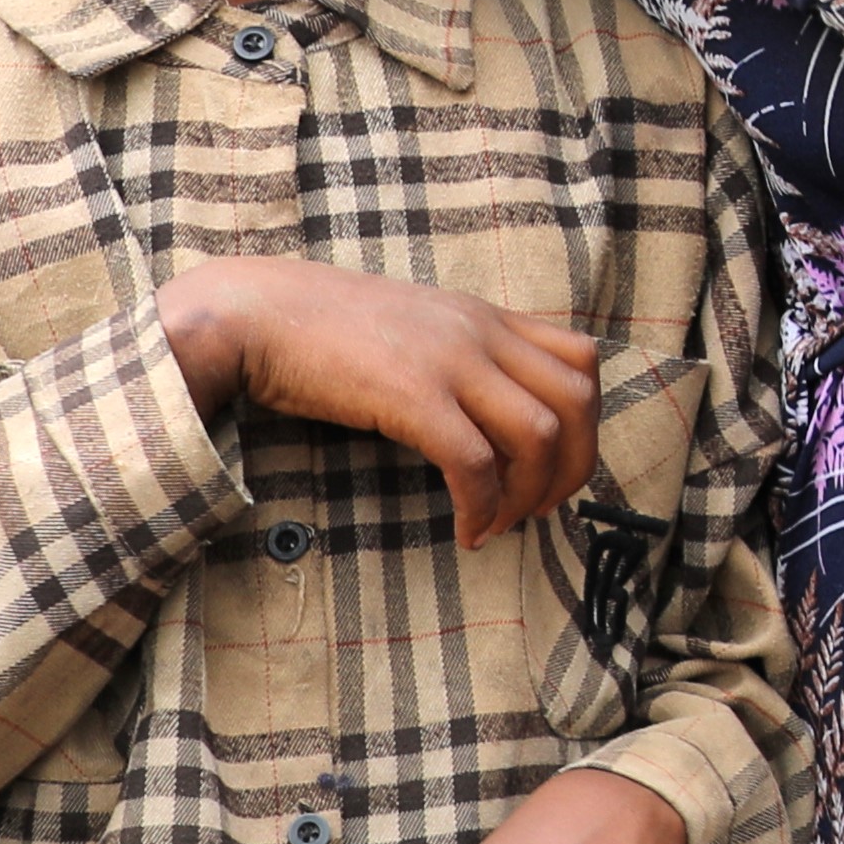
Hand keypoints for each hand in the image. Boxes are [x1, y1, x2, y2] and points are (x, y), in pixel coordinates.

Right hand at [161, 260, 596, 542]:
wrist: (256, 312)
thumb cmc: (325, 331)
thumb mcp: (416, 331)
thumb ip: (459, 359)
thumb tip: (488, 419)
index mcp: (486, 317)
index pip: (582, 361)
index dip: (587, 424)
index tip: (558, 467)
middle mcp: (481, 332)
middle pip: (577, 400)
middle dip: (575, 466)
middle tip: (541, 508)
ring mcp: (450, 361)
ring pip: (539, 434)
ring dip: (530, 494)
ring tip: (500, 524)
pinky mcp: (412, 396)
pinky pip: (475, 463)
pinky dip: (482, 506)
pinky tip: (466, 531)